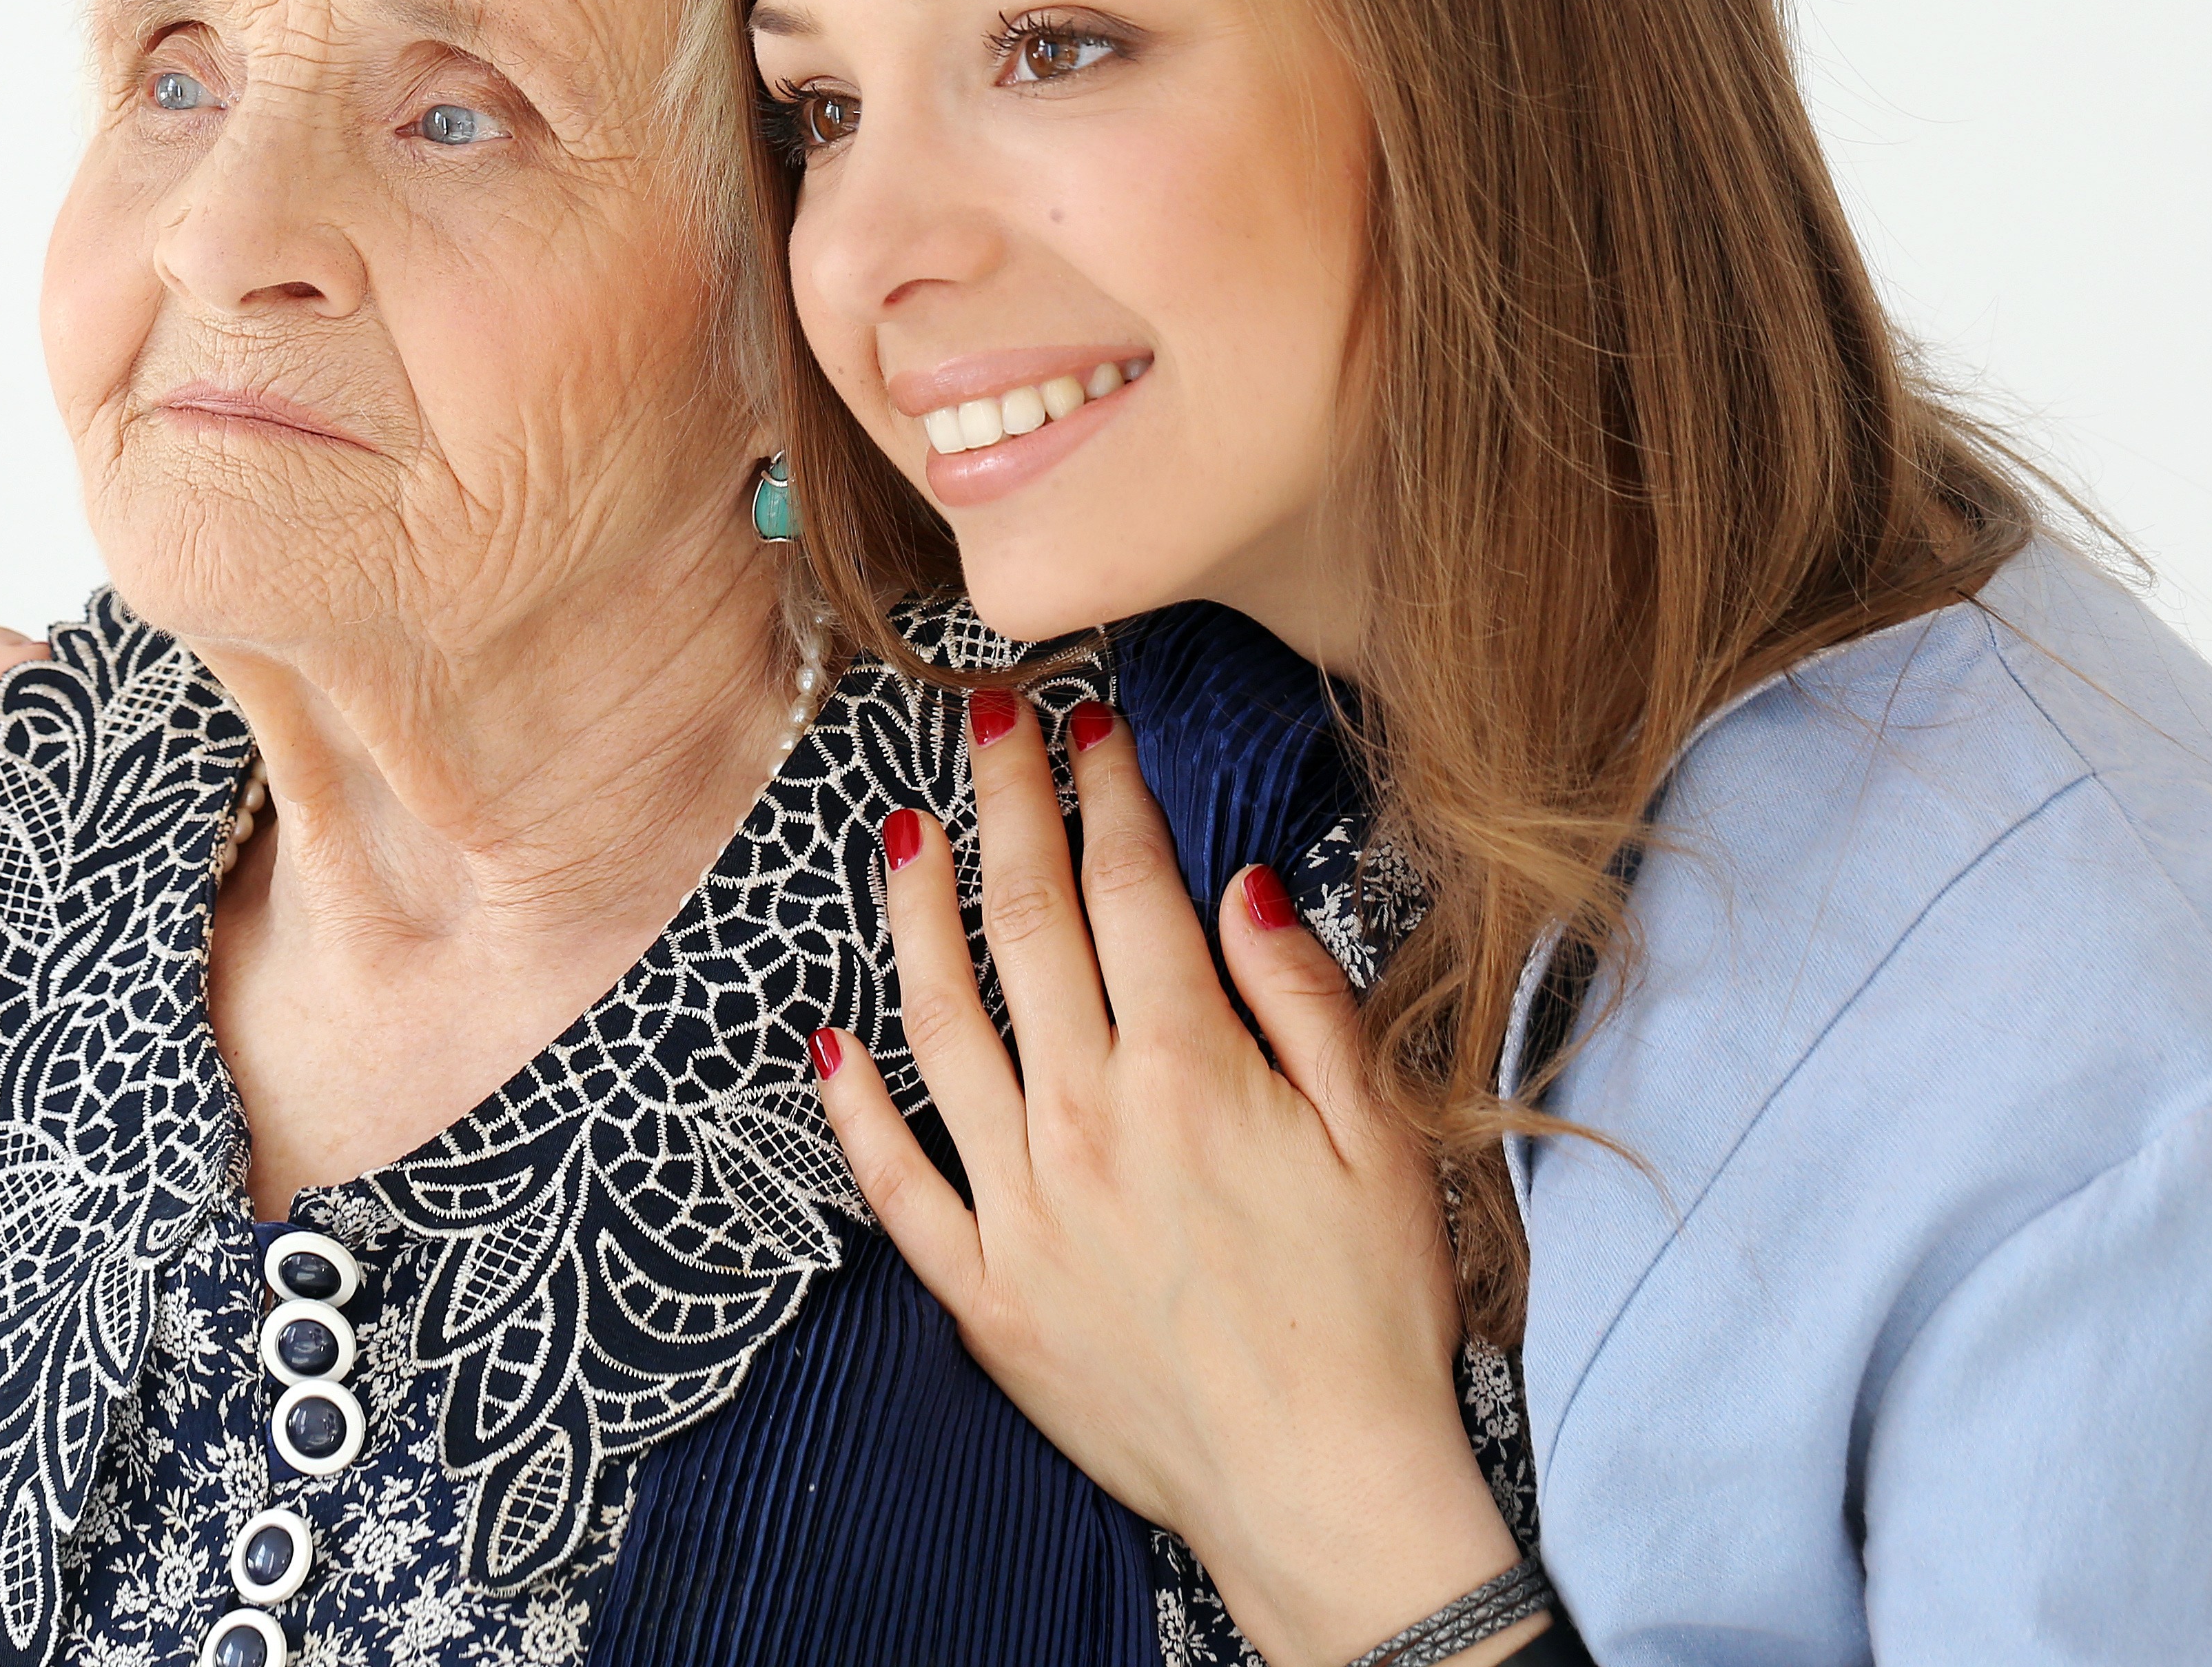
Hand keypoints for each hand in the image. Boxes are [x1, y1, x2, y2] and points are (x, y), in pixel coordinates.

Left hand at [810, 689, 1536, 1666]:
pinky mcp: (983, 1290)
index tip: (1088, 722)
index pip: (1130, 891)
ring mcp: (1022, 1207)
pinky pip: (894, 1182)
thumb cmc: (1370, 1317)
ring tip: (903, 830)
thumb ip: (1305, 1003)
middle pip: (1027, 929)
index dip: (1105, 792)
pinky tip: (828, 1036)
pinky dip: (852, 1107)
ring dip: (915, 915)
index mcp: (1191, 1074)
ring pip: (939, 1026)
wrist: (1325, 1490)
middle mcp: (1088, 1123)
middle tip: (988, 721)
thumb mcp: (1383, 1142)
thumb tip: (1237, 888)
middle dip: (1007, 807)